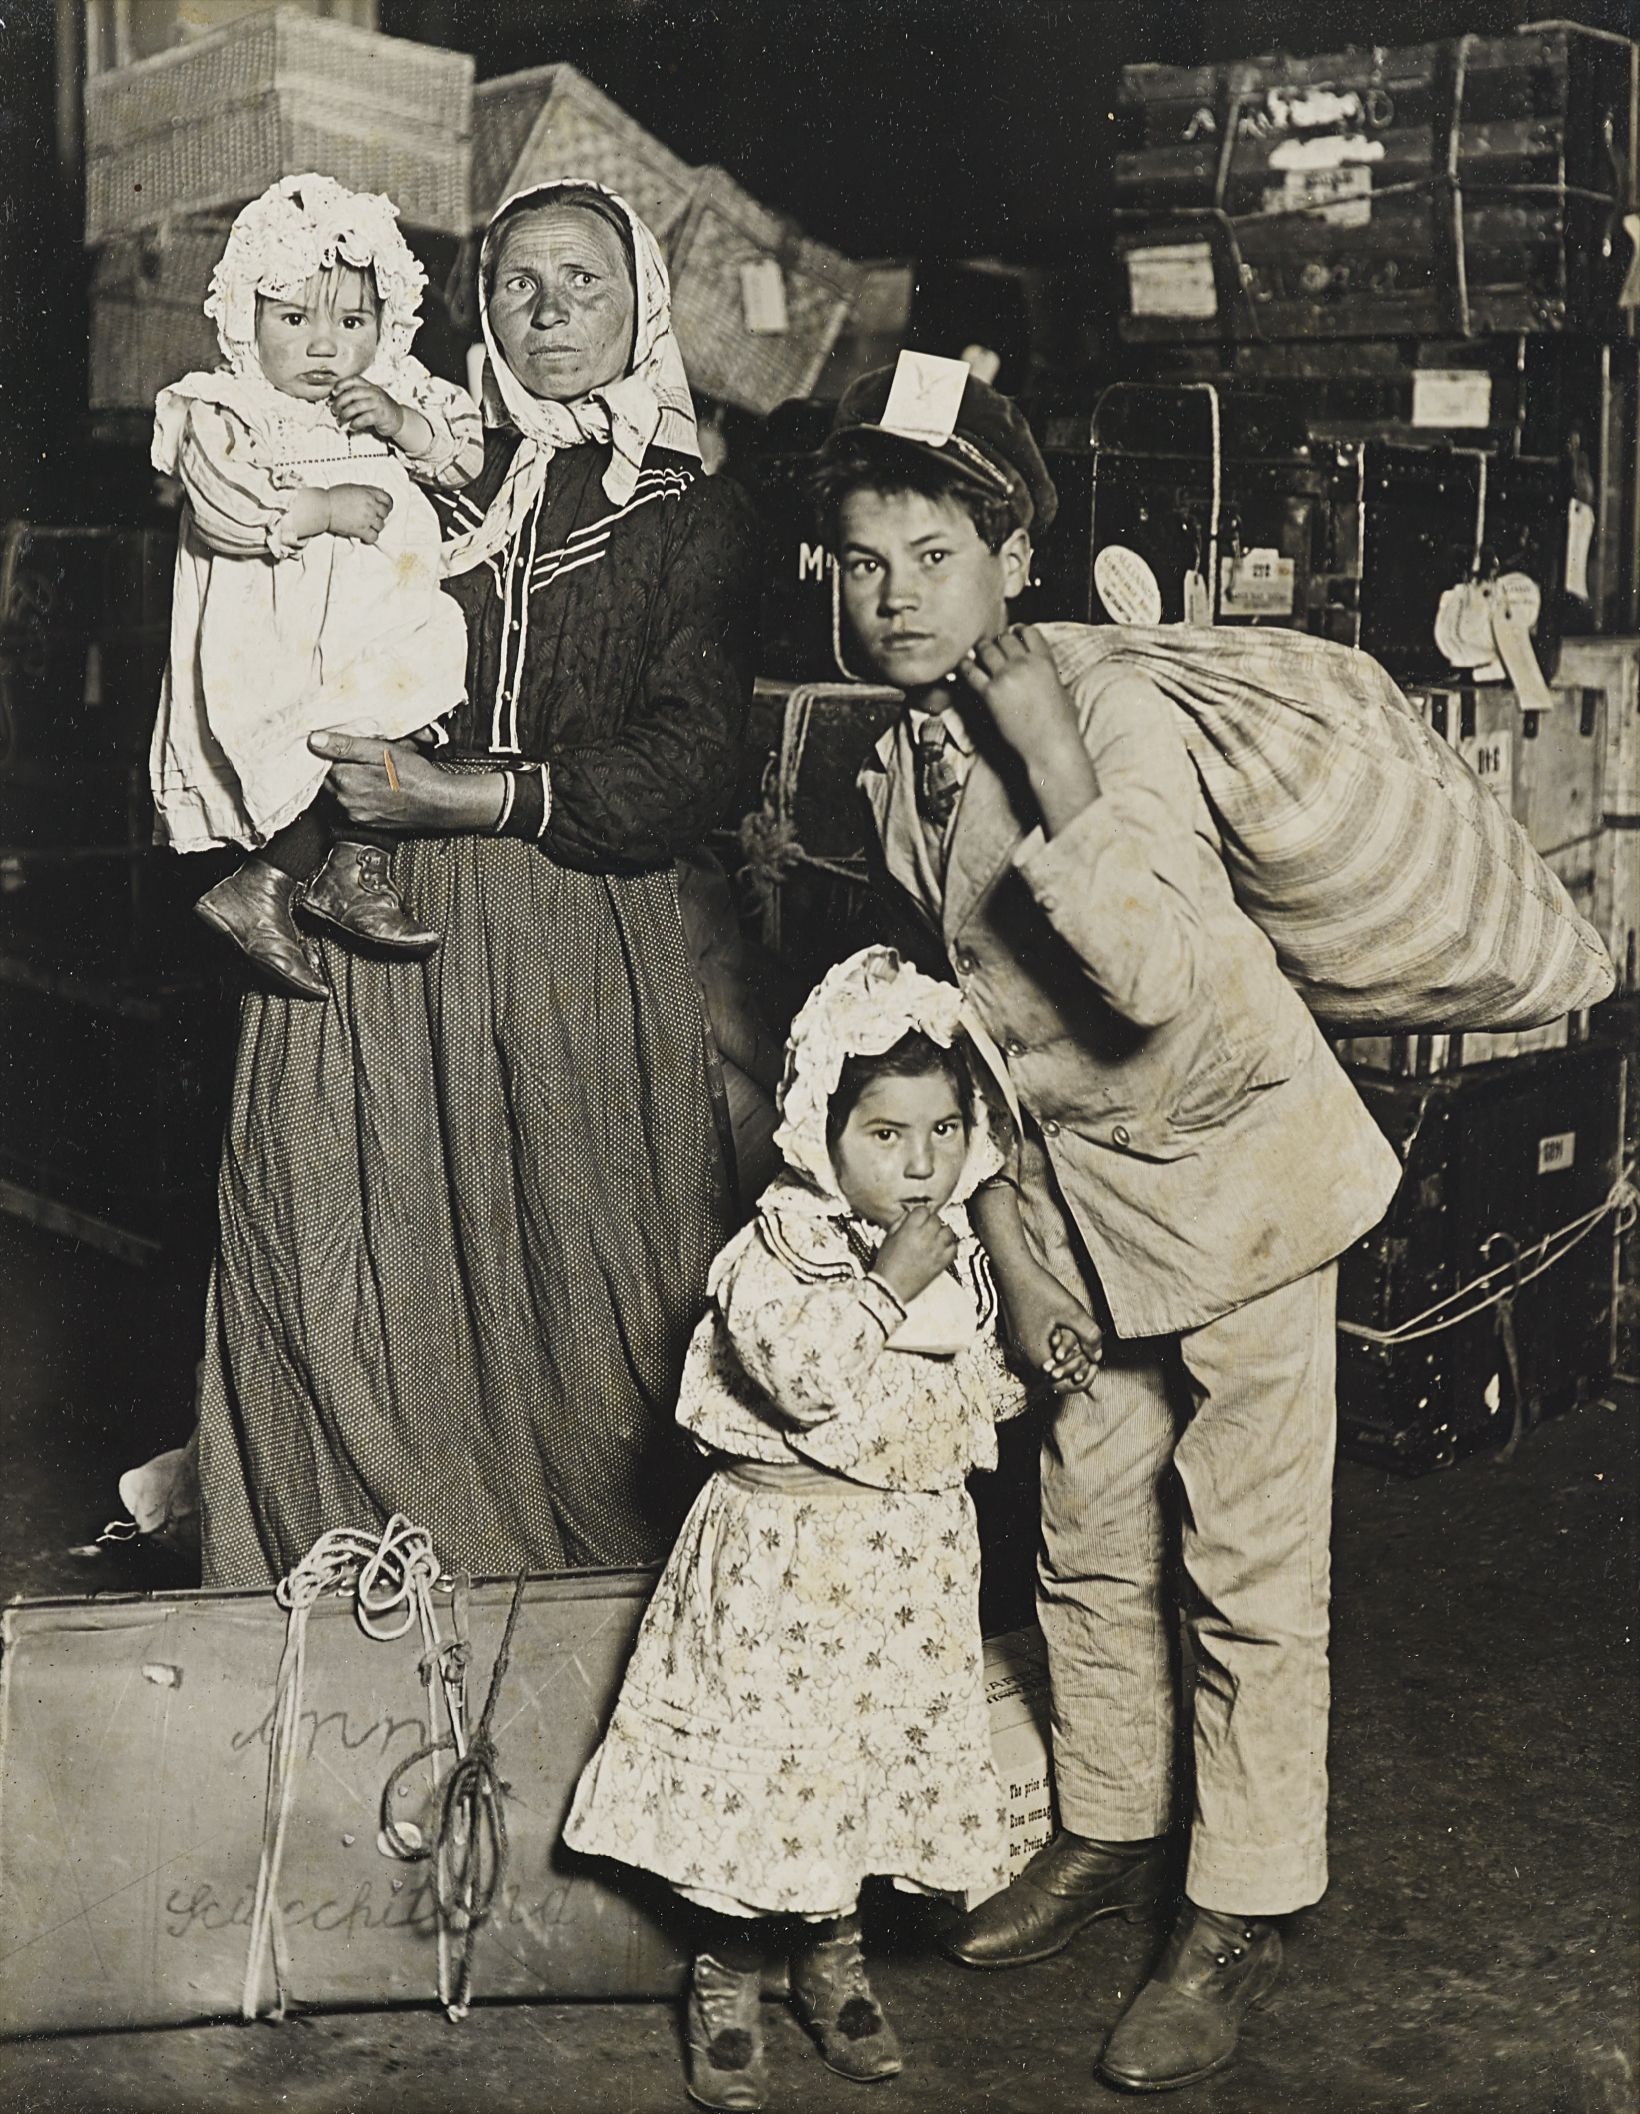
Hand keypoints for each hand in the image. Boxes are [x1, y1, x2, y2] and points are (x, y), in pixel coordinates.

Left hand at [308, 732, 504, 832]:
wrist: (439, 803)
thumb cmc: (415, 775)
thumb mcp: (382, 750)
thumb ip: (346, 745)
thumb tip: (313, 740)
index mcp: (347, 780)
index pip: (321, 763)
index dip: (332, 752)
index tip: (346, 746)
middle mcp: (346, 801)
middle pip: (330, 778)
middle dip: (341, 766)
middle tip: (364, 757)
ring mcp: (356, 814)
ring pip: (341, 792)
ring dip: (351, 780)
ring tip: (374, 772)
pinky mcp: (366, 823)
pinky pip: (353, 805)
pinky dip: (360, 795)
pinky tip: (378, 787)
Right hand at [323, 484, 393, 542]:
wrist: (324, 507)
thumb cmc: (334, 496)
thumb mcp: (353, 488)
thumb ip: (366, 492)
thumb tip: (375, 496)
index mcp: (369, 493)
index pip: (388, 499)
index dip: (387, 505)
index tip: (384, 508)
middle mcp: (370, 505)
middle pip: (385, 514)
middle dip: (379, 516)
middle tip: (371, 518)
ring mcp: (367, 518)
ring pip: (381, 526)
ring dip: (374, 527)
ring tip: (366, 526)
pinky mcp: (361, 529)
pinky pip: (374, 537)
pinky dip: (370, 538)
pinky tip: (364, 536)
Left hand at [329, 378, 405, 441]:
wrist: (399, 419)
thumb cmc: (381, 410)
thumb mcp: (370, 398)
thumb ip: (355, 398)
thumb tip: (334, 402)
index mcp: (370, 387)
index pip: (354, 380)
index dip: (341, 384)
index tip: (333, 393)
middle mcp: (374, 393)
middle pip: (352, 393)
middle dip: (339, 402)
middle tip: (334, 410)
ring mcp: (378, 404)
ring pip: (356, 406)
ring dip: (345, 415)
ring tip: (340, 421)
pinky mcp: (380, 416)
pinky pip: (364, 419)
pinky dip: (355, 423)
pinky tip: (352, 427)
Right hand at [872, 1204, 959, 1305]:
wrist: (891, 1288)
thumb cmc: (886, 1264)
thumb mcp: (888, 1237)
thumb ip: (900, 1222)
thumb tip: (909, 1214)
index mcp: (910, 1229)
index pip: (923, 1210)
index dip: (921, 1213)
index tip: (919, 1218)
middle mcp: (925, 1237)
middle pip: (937, 1219)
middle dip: (931, 1222)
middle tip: (926, 1228)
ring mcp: (936, 1250)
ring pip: (948, 1231)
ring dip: (942, 1232)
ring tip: (935, 1237)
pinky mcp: (942, 1262)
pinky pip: (954, 1248)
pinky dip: (950, 1246)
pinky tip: (941, 1248)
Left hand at [957, 625, 1079, 762]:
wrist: (1050, 746)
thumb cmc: (1061, 724)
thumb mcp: (1060, 689)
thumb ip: (1046, 672)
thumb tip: (1038, 670)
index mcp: (1044, 661)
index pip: (1028, 631)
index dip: (1018, 631)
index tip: (1011, 635)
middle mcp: (1024, 664)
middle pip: (1004, 638)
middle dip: (997, 642)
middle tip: (991, 649)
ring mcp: (1005, 677)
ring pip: (985, 649)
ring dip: (981, 651)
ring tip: (977, 655)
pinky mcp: (989, 693)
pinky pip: (970, 671)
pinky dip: (965, 666)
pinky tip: (963, 666)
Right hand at [1003, 1262, 1102, 1391]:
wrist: (1012, 1270)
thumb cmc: (1040, 1288)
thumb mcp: (1072, 1310)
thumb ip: (1089, 1335)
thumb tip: (1098, 1356)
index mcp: (1036, 1357)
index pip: (1063, 1386)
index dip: (1084, 1380)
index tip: (1096, 1363)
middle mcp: (1024, 1357)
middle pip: (1055, 1377)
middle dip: (1076, 1367)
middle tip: (1092, 1354)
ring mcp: (1019, 1347)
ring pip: (1048, 1364)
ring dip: (1066, 1358)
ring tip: (1081, 1343)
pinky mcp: (1018, 1337)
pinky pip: (1040, 1352)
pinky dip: (1055, 1349)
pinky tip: (1066, 1334)